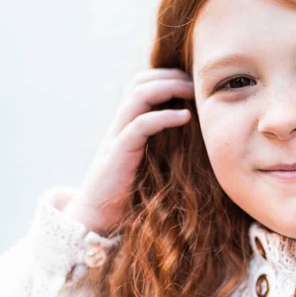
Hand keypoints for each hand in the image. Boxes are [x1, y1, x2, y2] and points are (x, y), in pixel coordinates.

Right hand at [62, 68, 194, 235]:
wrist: (97, 219)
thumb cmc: (129, 194)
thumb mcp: (151, 163)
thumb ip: (164, 145)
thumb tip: (198, 138)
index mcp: (126, 125)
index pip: (142, 84)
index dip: (167, 76)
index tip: (195, 82)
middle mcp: (119, 125)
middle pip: (139, 82)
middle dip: (169, 76)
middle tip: (197, 82)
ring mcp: (117, 137)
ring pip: (137, 96)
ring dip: (168, 88)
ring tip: (193, 92)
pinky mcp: (118, 154)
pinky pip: (140, 125)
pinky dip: (163, 117)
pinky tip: (185, 117)